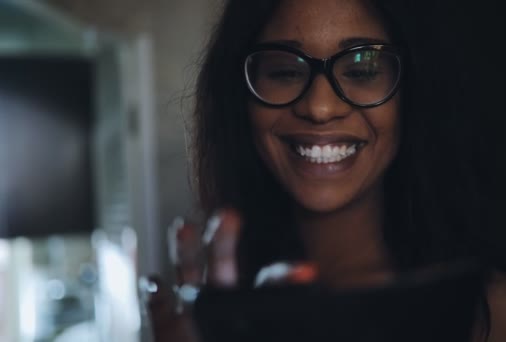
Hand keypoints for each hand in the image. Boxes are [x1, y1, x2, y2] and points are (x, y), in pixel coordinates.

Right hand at [139, 208, 318, 341]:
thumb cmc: (239, 340)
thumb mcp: (271, 330)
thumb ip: (279, 297)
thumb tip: (308, 279)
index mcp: (250, 303)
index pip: (269, 282)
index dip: (283, 277)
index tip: (305, 273)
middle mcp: (220, 300)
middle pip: (221, 260)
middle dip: (223, 236)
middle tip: (229, 214)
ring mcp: (191, 310)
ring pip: (187, 273)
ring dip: (184, 250)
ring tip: (184, 228)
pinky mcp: (168, 327)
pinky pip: (158, 307)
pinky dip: (154, 294)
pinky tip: (154, 281)